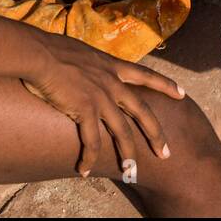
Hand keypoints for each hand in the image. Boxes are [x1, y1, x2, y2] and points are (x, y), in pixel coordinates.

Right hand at [21, 33, 185, 175]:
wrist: (38, 53)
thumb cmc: (50, 48)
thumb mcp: (80, 51)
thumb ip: (88, 63)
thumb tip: (83, 67)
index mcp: (111, 65)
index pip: (146, 74)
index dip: (165, 84)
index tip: (182, 93)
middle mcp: (111, 82)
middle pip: (142, 111)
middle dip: (156, 134)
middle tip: (166, 153)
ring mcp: (100, 97)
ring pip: (122, 132)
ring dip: (127, 154)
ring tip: (130, 172)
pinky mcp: (85, 109)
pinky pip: (92, 141)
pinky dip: (89, 157)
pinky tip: (84, 169)